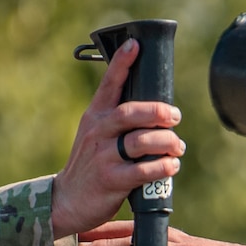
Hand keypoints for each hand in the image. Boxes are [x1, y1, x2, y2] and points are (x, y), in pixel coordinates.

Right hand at [51, 39, 185, 238]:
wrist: (67, 200)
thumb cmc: (90, 164)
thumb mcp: (95, 134)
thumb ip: (116, 120)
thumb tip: (154, 108)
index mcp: (95, 116)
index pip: (108, 85)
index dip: (122, 63)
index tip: (135, 44)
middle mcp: (98, 132)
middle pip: (131, 113)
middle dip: (158, 112)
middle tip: (174, 117)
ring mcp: (103, 157)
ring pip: (141, 141)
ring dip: (166, 142)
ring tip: (177, 147)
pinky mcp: (111, 181)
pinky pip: (142, 171)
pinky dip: (162, 167)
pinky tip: (171, 166)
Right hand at [77, 222, 245, 245]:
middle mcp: (185, 245)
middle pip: (137, 234)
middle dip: (106, 235)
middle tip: (79, 236)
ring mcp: (190, 245)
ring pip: (148, 235)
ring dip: (121, 234)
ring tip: (95, 237)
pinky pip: (160, 241)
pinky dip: (140, 240)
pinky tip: (130, 244)